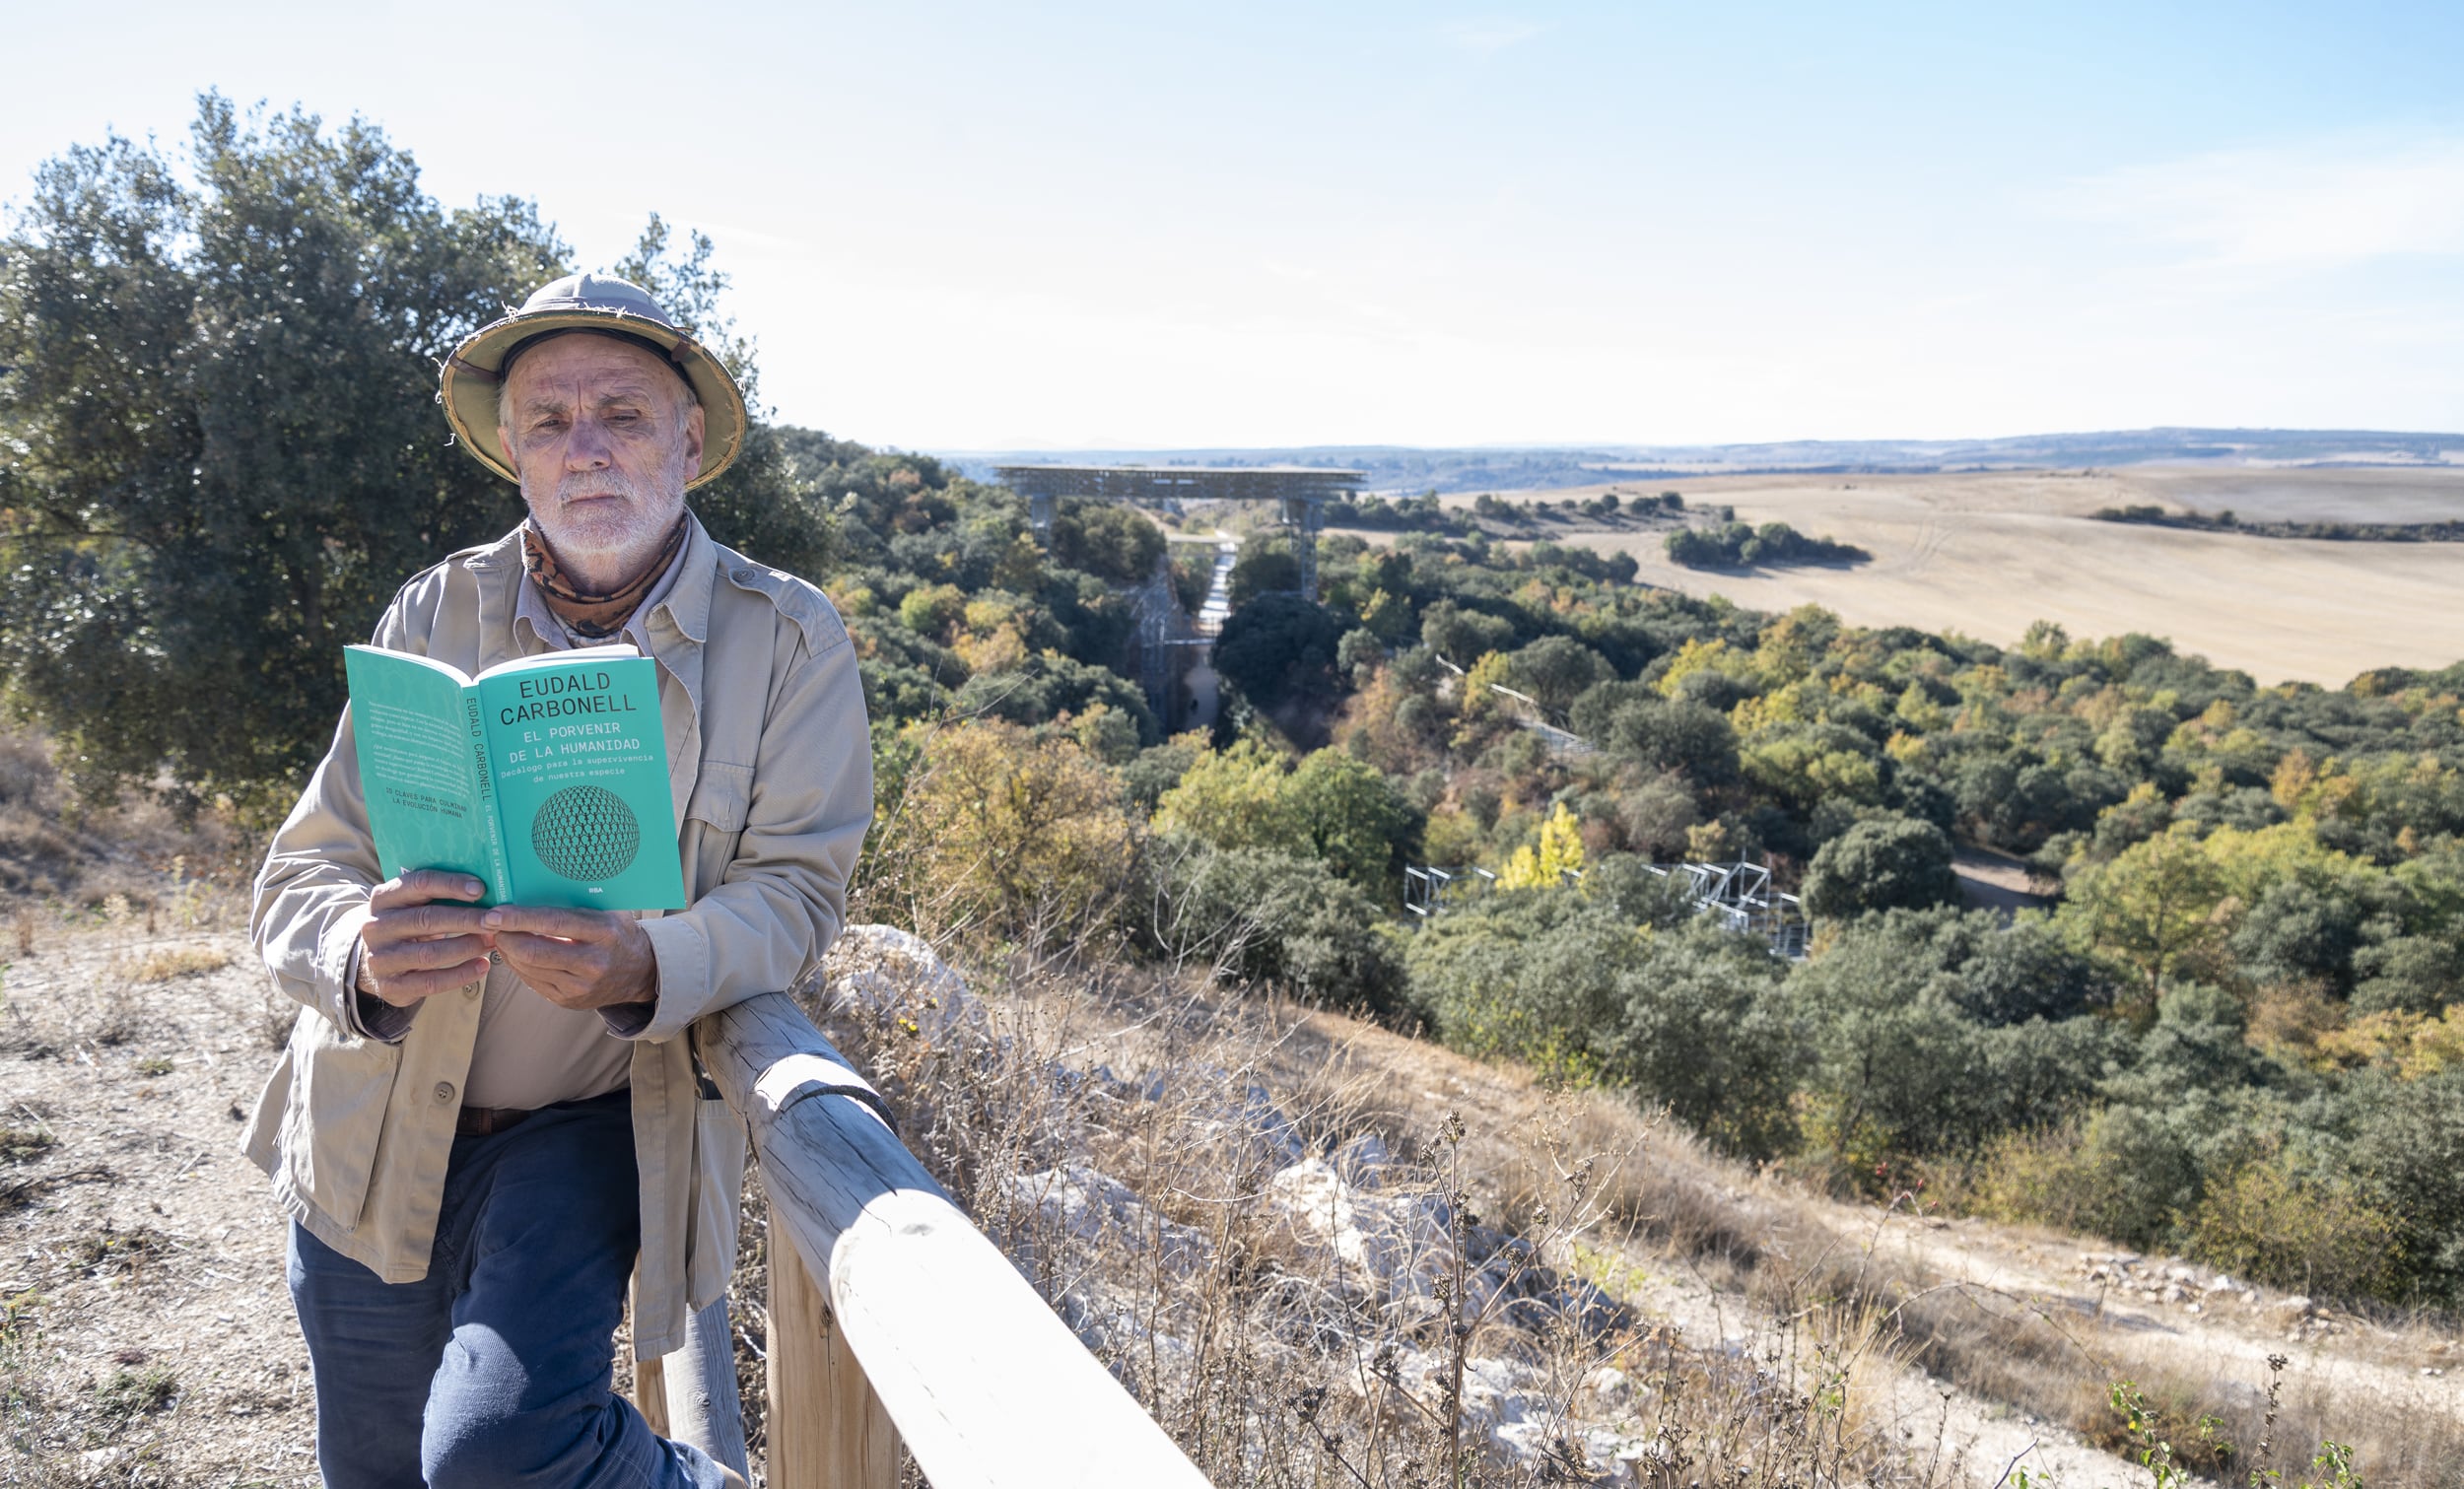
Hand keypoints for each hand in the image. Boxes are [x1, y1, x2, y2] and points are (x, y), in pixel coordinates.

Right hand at [359, 870, 494, 1006]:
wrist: (372, 962)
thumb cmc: (406, 925)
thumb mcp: (411, 905)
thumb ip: (437, 894)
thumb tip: (484, 887)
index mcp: (383, 898)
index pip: (419, 884)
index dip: (451, 885)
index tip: (481, 889)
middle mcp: (376, 927)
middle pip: (427, 919)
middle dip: (467, 919)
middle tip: (495, 920)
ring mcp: (380, 958)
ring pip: (429, 953)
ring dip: (466, 947)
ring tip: (492, 942)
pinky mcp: (390, 986)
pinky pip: (430, 982)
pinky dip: (461, 974)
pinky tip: (482, 966)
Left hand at [479, 905, 657, 1011]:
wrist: (640, 972)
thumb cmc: (617, 932)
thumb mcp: (607, 911)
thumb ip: (577, 902)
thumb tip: (532, 885)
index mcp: (603, 933)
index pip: (554, 923)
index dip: (519, 918)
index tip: (495, 912)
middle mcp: (593, 963)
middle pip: (534, 951)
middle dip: (505, 936)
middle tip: (488, 923)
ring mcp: (580, 987)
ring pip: (528, 968)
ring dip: (507, 950)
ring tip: (499, 935)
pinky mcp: (568, 1001)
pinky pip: (531, 982)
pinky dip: (517, 965)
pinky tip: (513, 952)